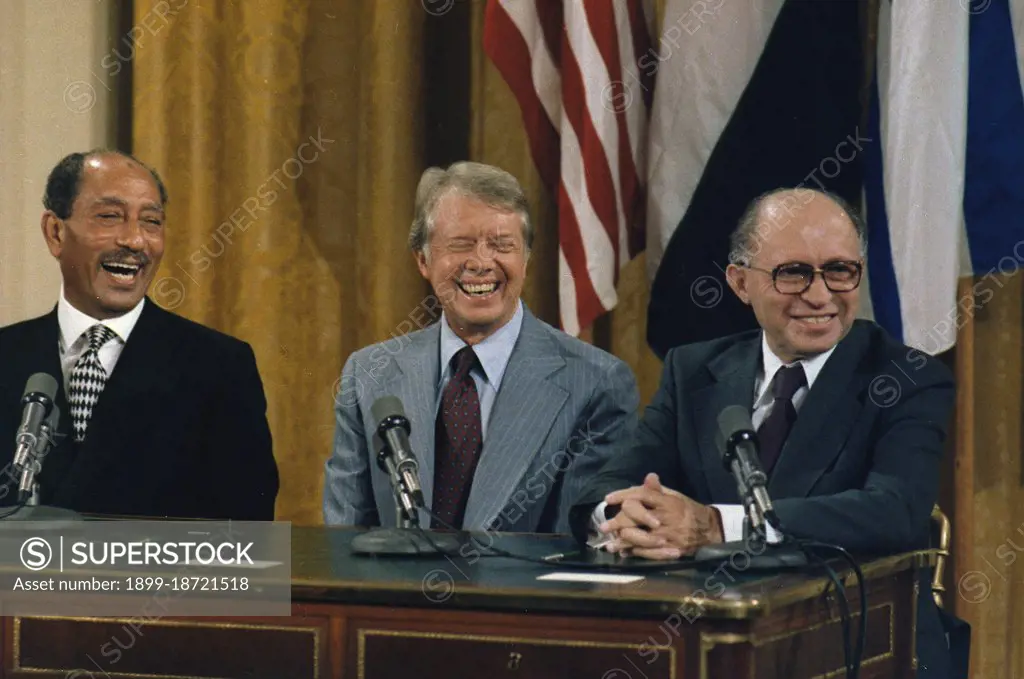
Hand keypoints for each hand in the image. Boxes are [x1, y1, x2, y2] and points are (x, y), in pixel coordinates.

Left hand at [602, 473, 723, 559]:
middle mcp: (666, 518)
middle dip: (618, 522)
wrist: (709, 529)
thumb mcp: (675, 496)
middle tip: (603, 527)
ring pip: (640, 538)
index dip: (623, 495)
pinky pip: (649, 553)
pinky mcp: (671, 550)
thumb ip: (658, 490)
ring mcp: (668, 536)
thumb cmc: (688, 510)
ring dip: (622, 541)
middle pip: (637, 517)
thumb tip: (648, 476)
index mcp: (667, 502)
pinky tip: (625, 552)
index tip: (608, 499)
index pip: (641, 495)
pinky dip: (635, 553)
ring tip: (609, 545)